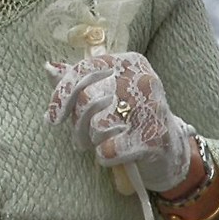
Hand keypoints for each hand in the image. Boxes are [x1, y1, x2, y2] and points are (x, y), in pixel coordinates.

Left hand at [45, 51, 194, 192]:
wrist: (169, 150)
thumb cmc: (131, 118)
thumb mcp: (108, 93)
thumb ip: (79, 81)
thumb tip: (49, 67)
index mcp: (130, 62)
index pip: (86, 69)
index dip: (63, 94)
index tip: (52, 118)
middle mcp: (144, 79)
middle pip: (88, 98)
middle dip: (78, 123)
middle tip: (82, 137)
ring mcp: (152, 108)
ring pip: (97, 125)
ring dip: (94, 140)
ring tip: (104, 142)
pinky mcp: (154, 138)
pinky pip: (109, 149)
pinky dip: (105, 157)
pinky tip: (114, 155)